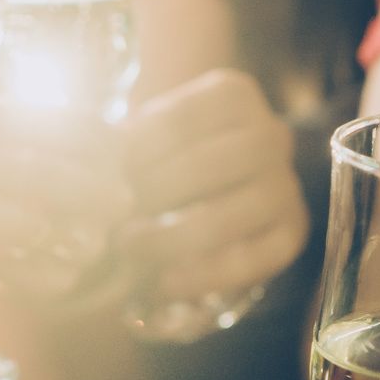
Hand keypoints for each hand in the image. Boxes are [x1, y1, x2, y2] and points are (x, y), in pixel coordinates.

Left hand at [0, 101, 133, 301]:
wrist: (61, 227)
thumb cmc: (34, 164)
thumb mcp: (30, 134)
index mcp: (109, 147)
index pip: (61, 124)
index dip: (4, 118)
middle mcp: (110, 196)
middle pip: (41, 175)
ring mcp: (90, 243)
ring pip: (23, 226)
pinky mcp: (62, 282)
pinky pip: (12, 272)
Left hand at [118, 69, 306, 305]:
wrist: (207, 199)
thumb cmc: (162, 161)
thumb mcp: (144, 140)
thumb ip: (122, 144)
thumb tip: (88, 159)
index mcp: (234, 96)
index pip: (181, 119)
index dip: (137, 152)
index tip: (106, 177)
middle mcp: (271, 135)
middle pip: (215, 163)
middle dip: (157, 193)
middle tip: (116, 217)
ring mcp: (286, 186)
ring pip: (234, 212)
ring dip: (174, 236)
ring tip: (131, 248)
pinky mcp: (291, 235)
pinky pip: (253, 259)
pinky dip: (203, 275)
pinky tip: (163, 283)